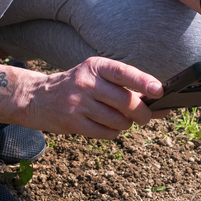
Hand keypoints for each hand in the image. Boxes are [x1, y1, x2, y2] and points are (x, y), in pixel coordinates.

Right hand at [21, 57, 161, 137]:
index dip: (143, 82)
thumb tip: (161, 104)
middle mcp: (87, 83)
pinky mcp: (74, 123)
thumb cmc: (78, 87)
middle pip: (126, 102)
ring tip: (121, 120)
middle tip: (145, 117)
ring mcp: (79, 103)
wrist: (39, 98)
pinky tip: (107, 126)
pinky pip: (107, 133)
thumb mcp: (97, 77)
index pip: (123, 73)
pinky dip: (113, 133)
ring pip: (119, 121)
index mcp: (95, 67)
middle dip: (143, 113)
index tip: (159, 90)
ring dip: (126, 124)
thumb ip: (126, 87)